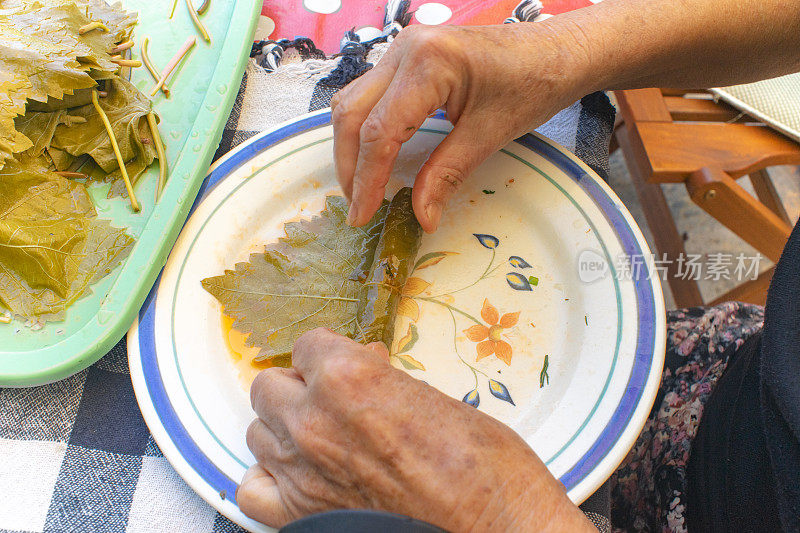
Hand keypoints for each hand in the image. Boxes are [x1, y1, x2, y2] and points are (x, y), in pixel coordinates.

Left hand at [237, 328, 592, 531]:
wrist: (495, 527)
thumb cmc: (482, 465)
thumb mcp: (432, 395)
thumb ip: (382, 379)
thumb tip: (365, 367)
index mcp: (347, 377)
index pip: (306, 345)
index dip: (328, 355)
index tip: (345, 365)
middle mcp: (313, 420)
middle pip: (269, 387)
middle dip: (300, 387)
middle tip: (332, 398)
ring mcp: (302, 470)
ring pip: (257, 431)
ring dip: (284, 428)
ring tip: (320, 436)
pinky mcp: (302, 515)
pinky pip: (253, 490)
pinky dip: (268, 478)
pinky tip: (294, 473)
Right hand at [330, 23, 591, 232]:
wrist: (559, 51)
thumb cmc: (534, 83)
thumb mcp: (489, 134)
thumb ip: (445, 174)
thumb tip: (420, 216)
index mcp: (428, 63)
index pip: (379, 130)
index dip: (367, 178)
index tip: (363, 214)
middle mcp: (405, 49)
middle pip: (352, 113)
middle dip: (349, 165)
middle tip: (358, 207)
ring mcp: (403, 49)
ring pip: (353, 101)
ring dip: (351, 146)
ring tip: (361, 187)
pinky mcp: (408, 57)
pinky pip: (371, 94)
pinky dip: (365, 128)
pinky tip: (375, 157)